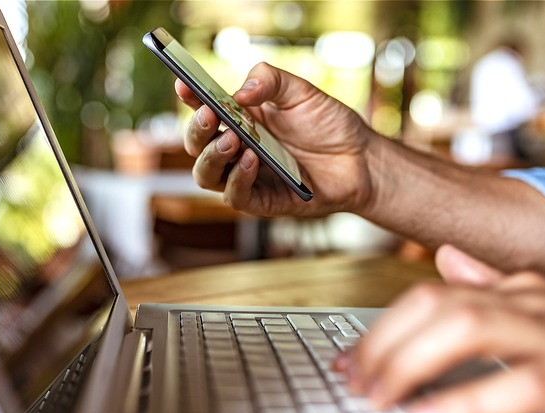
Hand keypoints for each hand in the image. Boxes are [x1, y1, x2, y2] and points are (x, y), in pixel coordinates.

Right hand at [176, 62, 379, 216]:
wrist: (361, 159)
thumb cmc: (328, 125)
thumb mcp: (300, 92)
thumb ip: (270, 81)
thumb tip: (240, 93)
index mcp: (239, 120)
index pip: (203, 108)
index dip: (189, 97)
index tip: (183, 83)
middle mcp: (236, 149)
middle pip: (196, 145)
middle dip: (197, 129)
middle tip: (210, 114)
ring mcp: (246, 177)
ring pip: (206, 175)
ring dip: (212, 156)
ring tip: (233, 139)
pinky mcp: (262, 201)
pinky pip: (236, 196)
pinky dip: (238, 178)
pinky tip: (251, 159)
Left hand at [336, 247, 544, 412]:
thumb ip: (492, 287)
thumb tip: (447, 261)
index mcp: (517, 291)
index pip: (431, 297)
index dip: (383, 329)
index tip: (349, 361)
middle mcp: (534, 303)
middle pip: (439, 307)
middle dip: (386, 345)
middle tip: (354, 381)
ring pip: (471, 329)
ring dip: (413, 364)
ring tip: (381, 396)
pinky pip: (524, 386)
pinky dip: (472, 402)